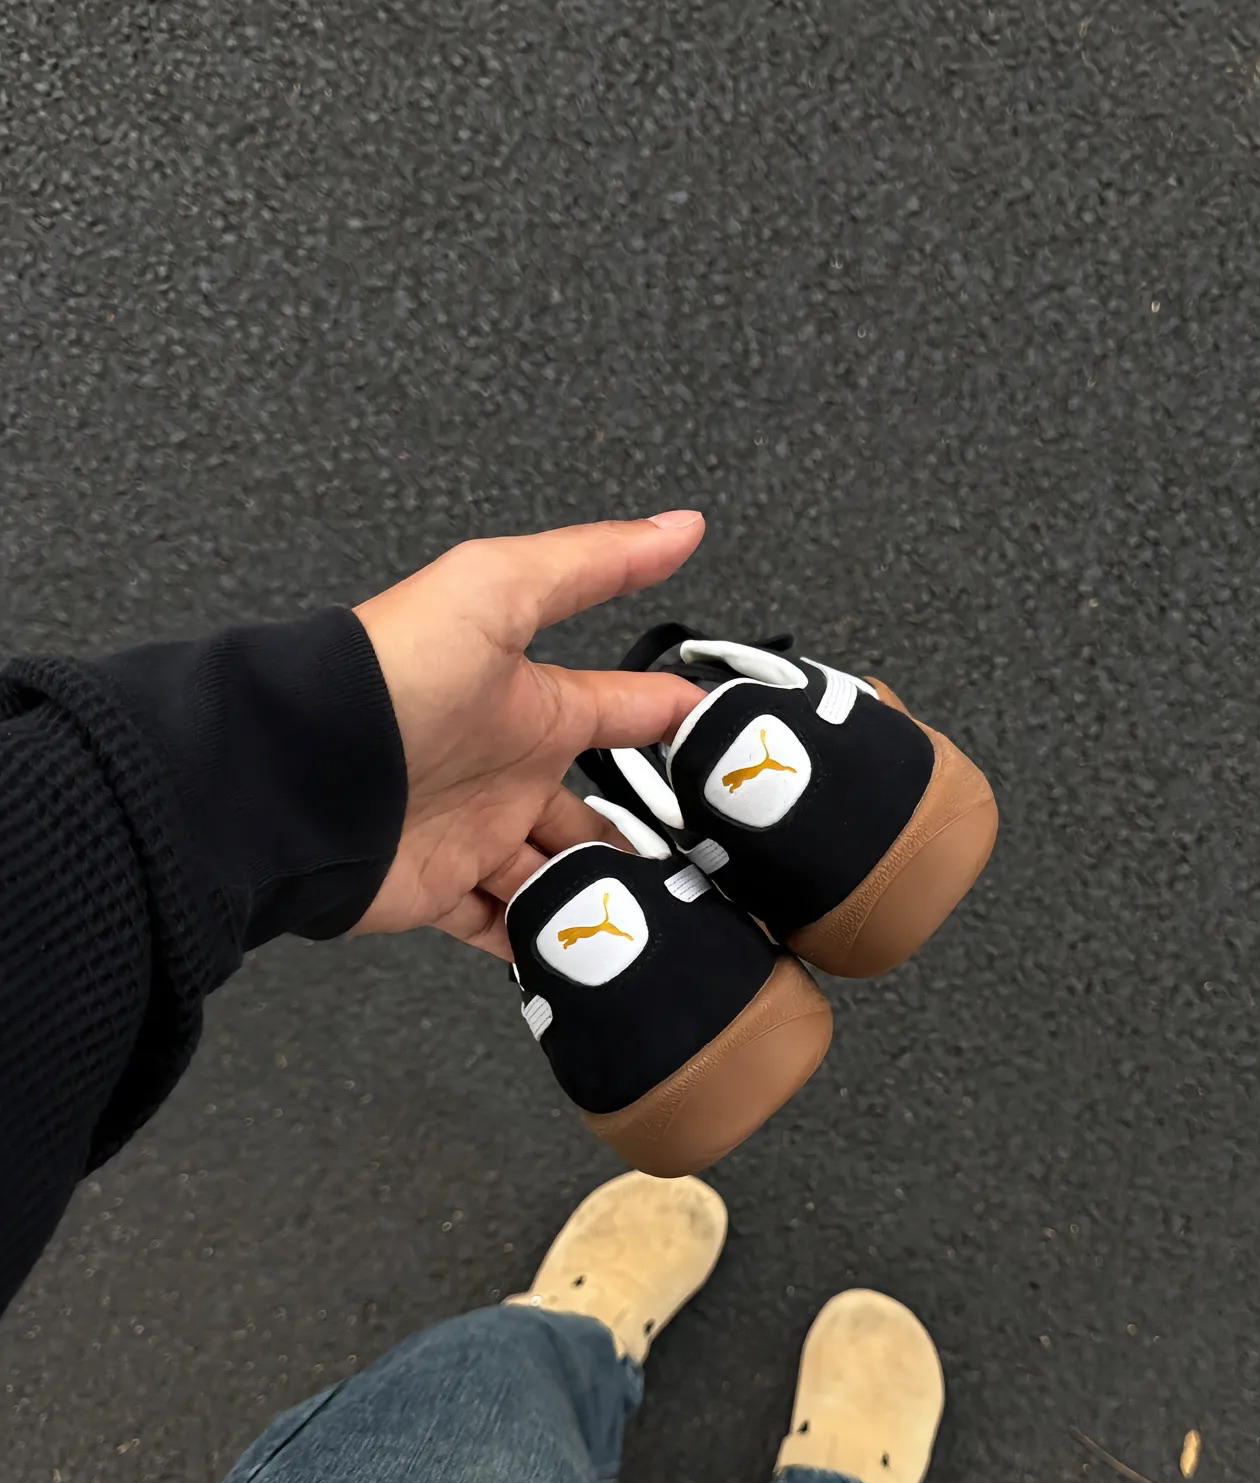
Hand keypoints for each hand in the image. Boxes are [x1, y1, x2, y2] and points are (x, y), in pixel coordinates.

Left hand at [353, 512, 704, 956]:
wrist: (301, 770)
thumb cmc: (396, 671)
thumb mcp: (500, 589)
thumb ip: (594, 562)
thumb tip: (681, 524)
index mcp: (533, 704)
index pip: (623, 710)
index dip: (675, 723)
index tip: (735, 751)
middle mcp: (507, 770)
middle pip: (592, 813)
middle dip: (641, 837)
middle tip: (702, 866)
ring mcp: (475, 836)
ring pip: (556, 877)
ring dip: (602, 898)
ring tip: (659, 922)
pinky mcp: (441, 893)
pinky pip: (500, 929)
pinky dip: (542, 945)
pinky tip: (586, 958)